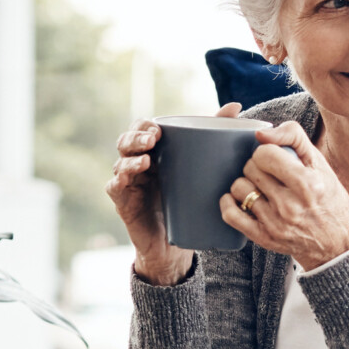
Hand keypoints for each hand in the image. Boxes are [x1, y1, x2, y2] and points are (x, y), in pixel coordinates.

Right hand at [109, 103, 241, 284]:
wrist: (173, 243)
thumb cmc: (186, 201)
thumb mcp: (200, 168)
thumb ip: (213, 134)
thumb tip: (235, 106)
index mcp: (152, 152)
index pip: (140, 129)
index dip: (144, 126)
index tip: (159, 130)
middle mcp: (136, 163)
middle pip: (126, 142)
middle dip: (136, 138)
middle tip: (152, 140)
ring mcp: (127, 182)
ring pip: (119, 163)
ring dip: (131, 160)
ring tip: (146, 162)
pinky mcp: (123, 203)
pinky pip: (113, 188)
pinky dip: (117, 181)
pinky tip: (126, 179)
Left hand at [221, 122, 348, 270]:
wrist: (334, 243)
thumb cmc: (328, 199)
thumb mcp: (320, 164)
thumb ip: (293, 138)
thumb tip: (260, 133)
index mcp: (307, 183)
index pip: (264, 153)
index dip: (267, 151)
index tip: (275, 158)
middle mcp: (290, 205)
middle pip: (250, 168)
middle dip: (257, 166)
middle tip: (269, 173)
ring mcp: (275, 223)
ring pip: (239, 188)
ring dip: (246, 183)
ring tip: (259, 187)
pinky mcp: (263, 237)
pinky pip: (231, 215)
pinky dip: (229, 202)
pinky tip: (238, 198)